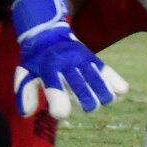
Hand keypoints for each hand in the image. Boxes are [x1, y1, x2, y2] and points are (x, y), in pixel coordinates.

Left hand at [11, 0, 127, 118]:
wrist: (49, 33)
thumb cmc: (37, 60)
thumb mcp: (25, 72)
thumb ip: (24, 92)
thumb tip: (27, 113)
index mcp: (49, 68)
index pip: (55, 87)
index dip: (59, 103)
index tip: (61, 114)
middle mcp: (67, 64)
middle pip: (81, 86)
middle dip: (87, 100)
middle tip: (88, 106)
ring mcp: (82, 60)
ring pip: (96, 78)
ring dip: (103, 92)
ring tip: (106, 100)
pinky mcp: (92, 58)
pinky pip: (106, 69)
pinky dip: (114, 80)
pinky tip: (121, 91)